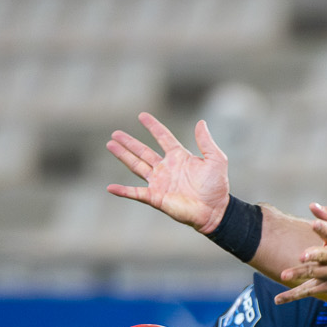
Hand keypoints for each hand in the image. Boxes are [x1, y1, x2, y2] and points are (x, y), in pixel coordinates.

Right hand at [106, 113, 231, 231]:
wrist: (214, 210)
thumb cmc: (216, 187)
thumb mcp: (216, 160)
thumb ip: (206, 142)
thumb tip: (201, 122)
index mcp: (179, 157)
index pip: (163, 137)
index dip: (153, 127)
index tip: (142, 116)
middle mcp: (166, 168)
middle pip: (143, 151)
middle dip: (129, 142)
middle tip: (115, 133)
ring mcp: (159, 183)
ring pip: (136, 166)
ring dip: (123, 156)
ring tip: (110, 145)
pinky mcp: (156, 197)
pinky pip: (136, 193)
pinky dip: (123, 191)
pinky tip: (110, 188)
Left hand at [274, 205, 326, 303]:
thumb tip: (311, 205)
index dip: (323, 228)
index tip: (315, 224)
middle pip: (324, 256)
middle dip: (314, 255)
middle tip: (303, 256)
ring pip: (315, 274)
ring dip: (300, 274)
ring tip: (284, 275)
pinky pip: (310, 291)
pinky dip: (293, 295)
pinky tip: (278, 300)